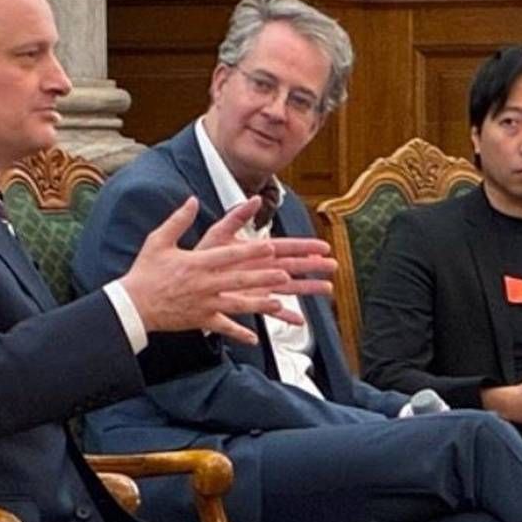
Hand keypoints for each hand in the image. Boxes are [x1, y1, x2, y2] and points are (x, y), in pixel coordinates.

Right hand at [118, 197, 334, 343]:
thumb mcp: (158, 241)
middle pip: (239, 279)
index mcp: (196, 263)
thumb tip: (191, 200)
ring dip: (259, 304)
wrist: (132, 305)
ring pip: (237, 305)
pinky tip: (254, 339)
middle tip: (285, 274)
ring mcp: (204, 304)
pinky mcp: (200, 320)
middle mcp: (204, 284)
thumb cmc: (145, 272)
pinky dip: (239, 333)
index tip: (270, 246)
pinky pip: (223, 328)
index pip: (229, 255)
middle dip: (264, 277)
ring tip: (279, 303)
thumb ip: (178, 220)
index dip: (251, 250)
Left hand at [191, 199, 336, 327]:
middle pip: (294, 267)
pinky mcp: (252, 302)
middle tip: (333, 266)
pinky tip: (299, 321)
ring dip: (308, 288)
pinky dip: (286, 316)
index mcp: (257, 251)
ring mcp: (259, 286)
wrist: (188, 279)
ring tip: (326, 289)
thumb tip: (255, 199)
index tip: (323, 246)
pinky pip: (272, 311)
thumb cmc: (202, 254)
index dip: (305, 246)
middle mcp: (262, 268)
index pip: (287, 246)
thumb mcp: (219, 233)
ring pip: (289, 288)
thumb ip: (237, 216)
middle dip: (314, 266)